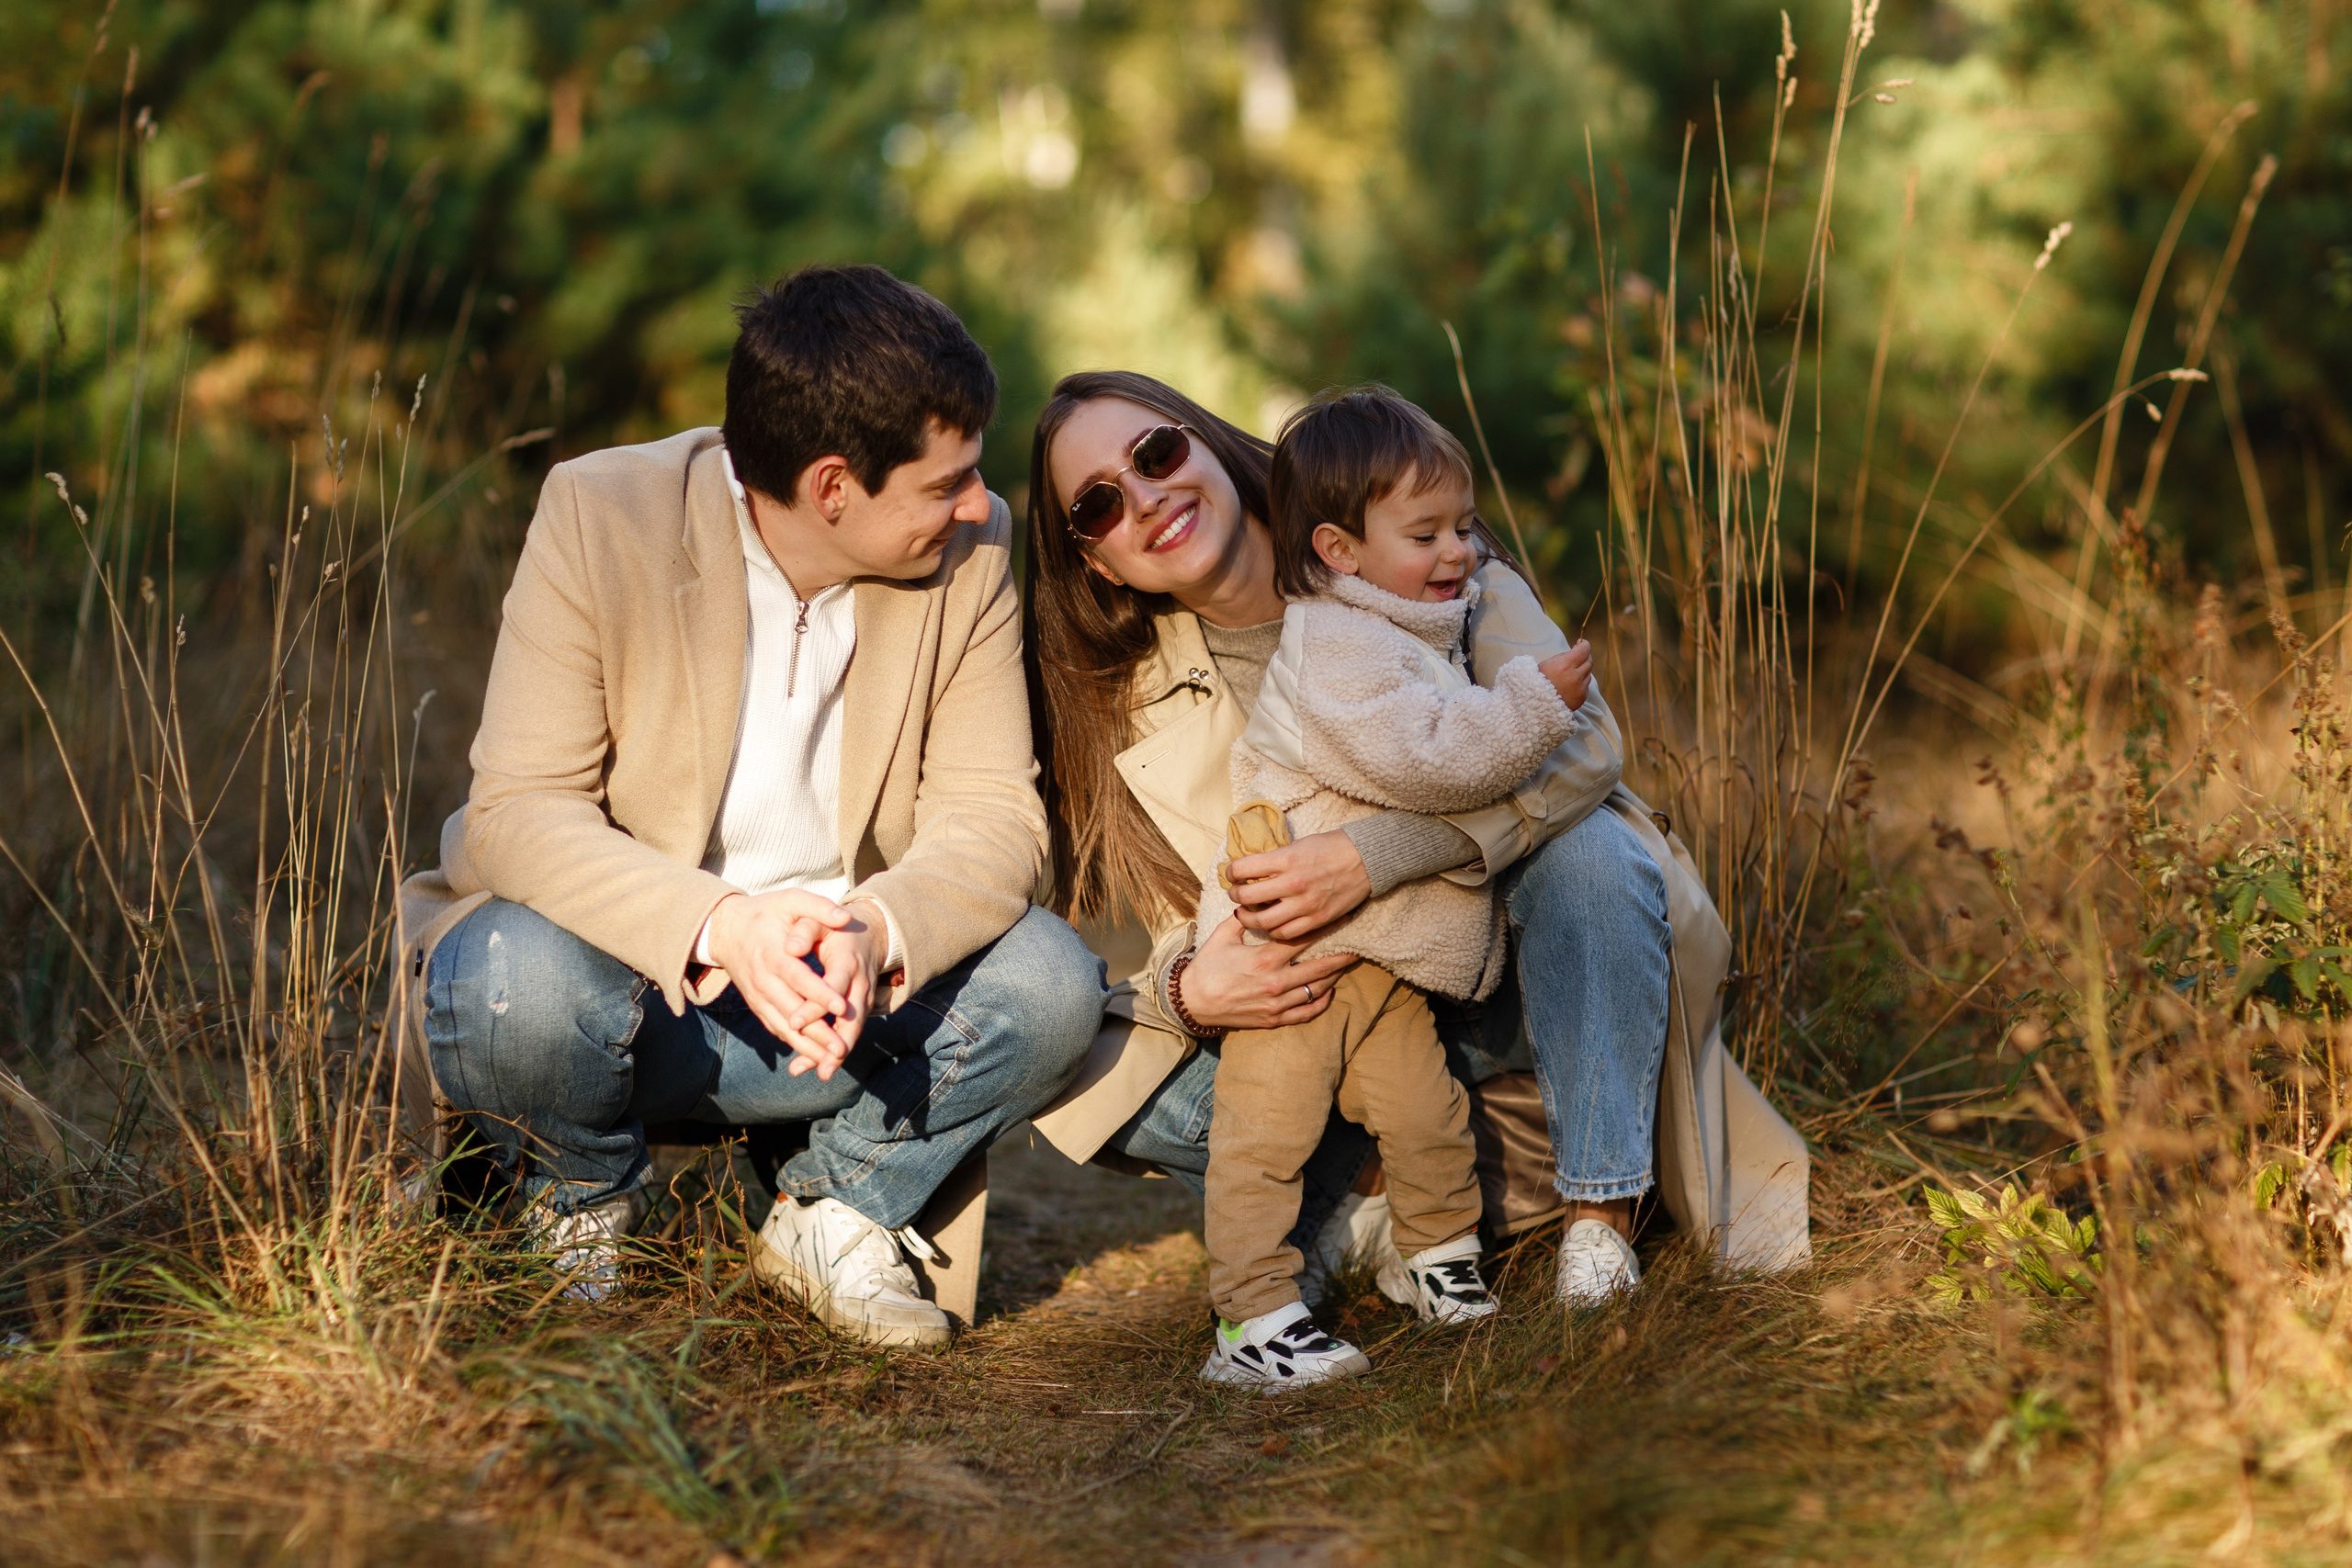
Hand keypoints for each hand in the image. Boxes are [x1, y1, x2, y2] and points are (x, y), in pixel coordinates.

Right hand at [702, 890, 855, 1069]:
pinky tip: (812, 1055)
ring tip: (831, 1061)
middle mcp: (763, 979)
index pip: (799, 978)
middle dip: (817, 1032)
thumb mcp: (790, 900)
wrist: (725, 928)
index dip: (820, 994)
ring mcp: (757, 995)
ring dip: (806, 1045)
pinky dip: (792, 1043)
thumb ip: (818, 907)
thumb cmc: (764, 911)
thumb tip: (846, 917)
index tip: (842, 1007)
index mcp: (773, 953)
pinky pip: (774, 1027)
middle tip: (842, 1049)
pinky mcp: (756, 1004)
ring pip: (782, 1025)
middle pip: (791, 1010)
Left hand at [785, 901, 889, 1080]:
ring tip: (821, 1073)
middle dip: (837, 1042)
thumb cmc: (834, 927)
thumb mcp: (819, 921)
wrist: (868, 933)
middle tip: (821, 1065)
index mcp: (847, 962)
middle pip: (853, 1018)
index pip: (833, 986)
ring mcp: (862, 1000)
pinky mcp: (859, 1010)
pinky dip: (835, 1051)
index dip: (816, 1005)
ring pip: (852, 1030)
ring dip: (838, 1054)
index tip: (794, 1021)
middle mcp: (859, 985)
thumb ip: (805, 930)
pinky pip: (848, 1033)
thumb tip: (789, 947)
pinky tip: (818, 1068)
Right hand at [1175, 916, 1357, 1031]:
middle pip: (1319, 966)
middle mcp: (1275, 982)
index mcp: (1264, 959)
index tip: (1342, 919)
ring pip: (1316, 989)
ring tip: (1346, 964)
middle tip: (1357, 944)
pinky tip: (1329, 991)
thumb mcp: (1222, 937)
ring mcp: (1276, 1003)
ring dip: (1334, 976)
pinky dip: (1320, 1002)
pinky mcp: (1273, 1019)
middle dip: (1341, 955)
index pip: (1303, 939)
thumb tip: (1257, 900)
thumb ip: (1243, 919)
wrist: (1192, 1002)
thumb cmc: (1206, 967)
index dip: (1325, 927)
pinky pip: (1305, 1012)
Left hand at [1226, 830, 1373, 942]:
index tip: (1232, 874)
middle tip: (1235, 895)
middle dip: (1235, 896)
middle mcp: (1293, 883)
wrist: (1367, 859)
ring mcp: (1305, 904)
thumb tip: (1251, 871)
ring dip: (1248, 918)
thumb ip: (1276, 859)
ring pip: (1263, 922)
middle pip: (1247, 898)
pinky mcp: (1317, 919)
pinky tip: (1270, 924)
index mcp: (1286, 859)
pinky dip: (1272, 930)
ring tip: (1246, 914)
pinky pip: (1285, 933)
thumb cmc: (1331, 847)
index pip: (1243, 868)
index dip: (1231, 872)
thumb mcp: (1298, 845)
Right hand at [1539, 639, 1592, 710]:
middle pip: (1588, 661)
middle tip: (1577, 657)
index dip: (1585, 645)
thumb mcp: (1547, 664)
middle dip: (1584, 657)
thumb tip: (1578, 648)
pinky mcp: (1581, 697)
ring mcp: (1579, 688)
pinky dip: (1580, 683)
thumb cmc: (1538, 682)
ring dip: (1582, 671)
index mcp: (1564, 665)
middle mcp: (1574, 677)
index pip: (1583, 650)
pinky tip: (1569, 685)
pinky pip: (1585, 686)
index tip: (1583, 644)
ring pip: (1588, 674)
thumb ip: (1564, 656)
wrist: (1535, 705)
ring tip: (1569, 674)